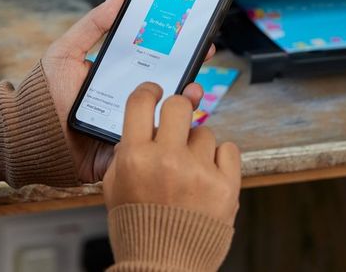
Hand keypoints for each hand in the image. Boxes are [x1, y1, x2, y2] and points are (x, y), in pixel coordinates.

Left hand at [42, 0, 214, 182]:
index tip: (200, 42)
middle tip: (201, 67)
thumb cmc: (43, 93)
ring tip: (191, 94)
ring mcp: (129, 128)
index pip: (158, 64)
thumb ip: (93, 25)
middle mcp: (128, 103)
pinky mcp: (125, 153)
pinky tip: (178, 125)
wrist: (25, 135)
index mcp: (119, 79)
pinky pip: (152, 149)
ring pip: (167, 120)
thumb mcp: (66, 52)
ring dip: (185, 108)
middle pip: (169, 91)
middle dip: (191, 79)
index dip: (181, 53)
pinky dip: (168, 138)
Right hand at [103, 82, 240, 225]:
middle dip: (178, 110)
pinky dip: (220, 158)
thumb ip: (126, 151)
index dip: (149, 90)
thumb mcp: (116, 186)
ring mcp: (199, 171)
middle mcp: (167, 159)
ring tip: (190, 169)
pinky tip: (208, 173)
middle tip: (176, 123)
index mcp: (135, 157)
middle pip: (180, 105)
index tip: (156, 91)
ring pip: (205, 131)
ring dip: (197, 144)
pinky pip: (229, 149)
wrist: (164, 265)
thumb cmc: (138, 227)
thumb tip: (145, 123)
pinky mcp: (226, 185)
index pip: (141, 101)